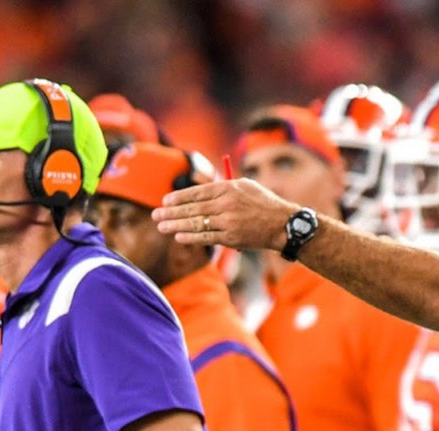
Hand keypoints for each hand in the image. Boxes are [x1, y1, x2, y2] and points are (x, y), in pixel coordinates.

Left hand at [154, 179, 297, 252]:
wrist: (282, 224)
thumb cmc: (263, 203)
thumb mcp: (244, 186)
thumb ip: (222, 186)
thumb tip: (198, 186)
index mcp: (229, 188)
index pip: (197, 192)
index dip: (179, 197)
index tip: (165, 201)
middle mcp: (227, 204)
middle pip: (193, 208)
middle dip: (171, 212)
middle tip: (156, 215)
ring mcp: (229, 222)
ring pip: (197, 223)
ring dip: (176, 225)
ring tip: (162, 227)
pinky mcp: (232, 237)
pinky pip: (207, 237)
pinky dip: (191, 237)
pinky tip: (179, 236)